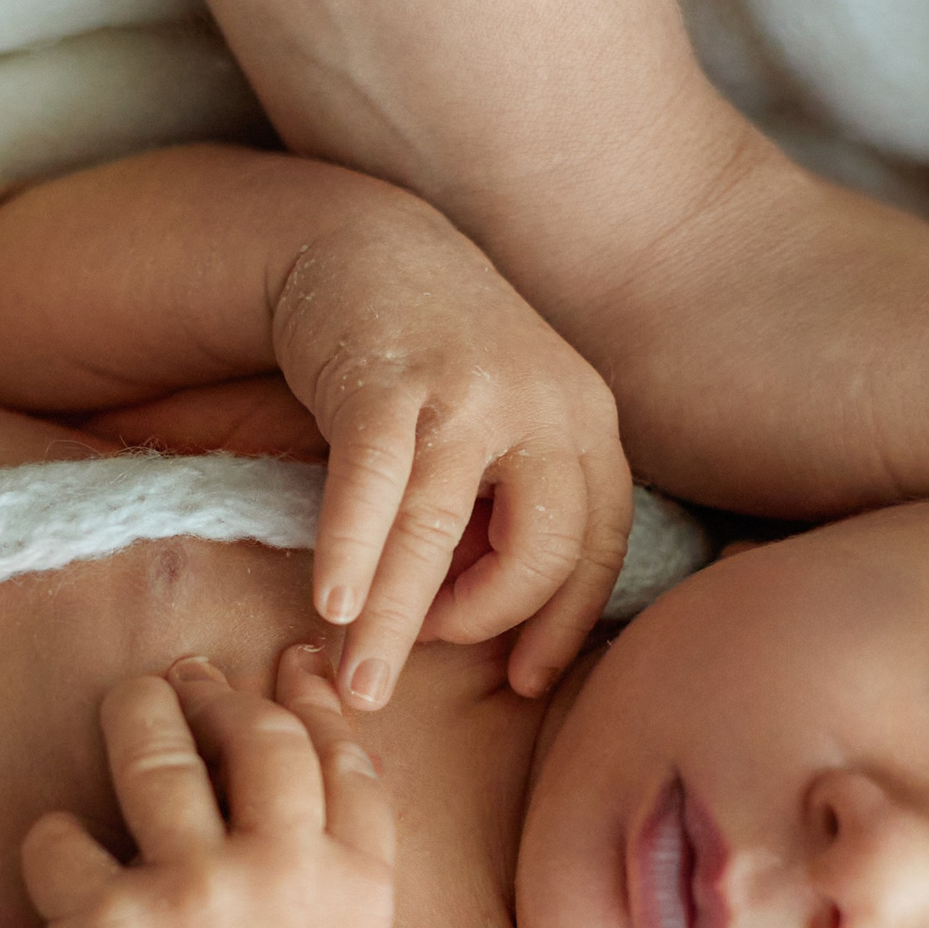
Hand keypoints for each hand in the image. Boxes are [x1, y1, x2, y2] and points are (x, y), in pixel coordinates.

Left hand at [0, 646, 394, 927]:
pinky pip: (64, 837)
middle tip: (189, 683)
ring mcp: (197, 893)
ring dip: (138, 712)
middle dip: (217, 694)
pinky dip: (56, 844)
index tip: (286, 666)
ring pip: (159, 749)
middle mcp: (287, 878)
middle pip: (256, 736)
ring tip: (130, 705)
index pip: (343, 761)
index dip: (312, 703)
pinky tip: (64, 868)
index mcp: (359, 894)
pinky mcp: (109, 919)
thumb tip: (340, 752)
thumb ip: (357, 875)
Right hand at [269, 201, 632, 710]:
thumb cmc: (436, 366)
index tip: (521, 683)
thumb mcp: (506, 432)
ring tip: (360, 684)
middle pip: (541, 552)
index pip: (596, 550)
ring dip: (396, 619)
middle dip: (480, 623)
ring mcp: (471, 388)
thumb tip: (489, 634)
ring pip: (442, 533)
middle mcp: (548, 405)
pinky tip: (332, 606)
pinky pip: (375, 488)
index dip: (561, 626)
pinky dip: (353, 554)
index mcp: (588, 426)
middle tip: (424, 652)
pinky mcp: (391, 379)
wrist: (361, 243)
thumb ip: (513, 515)